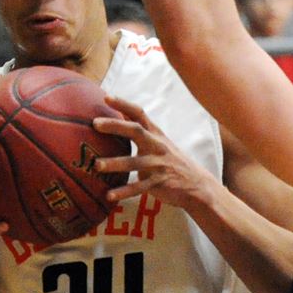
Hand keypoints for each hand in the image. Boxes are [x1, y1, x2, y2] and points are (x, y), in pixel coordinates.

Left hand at [93, 96, 215, 210]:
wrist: (197, 184)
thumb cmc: (171, 161)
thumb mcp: (159, 143)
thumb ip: (141, 133)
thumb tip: (119, 118)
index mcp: (155, 134)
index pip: (139, 114)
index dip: (123, 104)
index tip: (106, 96)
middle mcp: (157, 146)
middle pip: (136, 131)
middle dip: (115, 126)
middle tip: (95, 123)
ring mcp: (159, 164)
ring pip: (135, 162)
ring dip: (115, 163)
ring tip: (96, 165)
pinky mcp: (159, 182)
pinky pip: (139, 187)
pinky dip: (124, 192)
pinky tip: (109, 195)